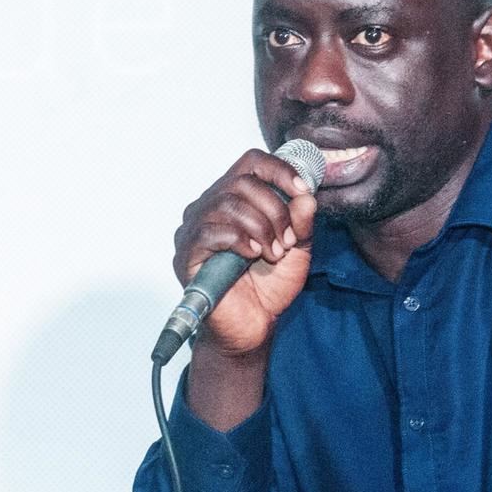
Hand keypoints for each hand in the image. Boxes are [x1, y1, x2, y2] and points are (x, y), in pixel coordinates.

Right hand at [172, 149, 319, 357]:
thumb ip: (302, 222)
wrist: (254, 327)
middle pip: (241, 183)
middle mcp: (208, 208)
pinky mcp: (186, 255)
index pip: (251, 163)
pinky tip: (252, 256)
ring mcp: (193, 231)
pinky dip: (238, 241)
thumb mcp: (298, 249)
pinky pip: (209, 232)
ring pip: (226, 205)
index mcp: (234, 199)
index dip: (279, 170)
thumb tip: (306, 196)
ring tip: (272, 253)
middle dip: (274, 211)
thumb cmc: (270, 287)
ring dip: (259, 228)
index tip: (302, 191)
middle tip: (286, 241)